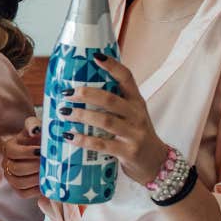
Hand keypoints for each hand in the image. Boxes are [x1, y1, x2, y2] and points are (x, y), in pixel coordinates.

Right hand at [2, 116, 42, 198]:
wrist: (44, 152)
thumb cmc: (40, 139)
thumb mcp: (36, 128)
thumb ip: (34, 125)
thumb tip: (35, 130)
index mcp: (9, 147)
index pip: (12, 151)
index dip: (27, 152)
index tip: (42, 151)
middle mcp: (6, 163)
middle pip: (16, 168)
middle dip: (34, 167)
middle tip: (50, 164)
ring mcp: (11, 177)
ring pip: (19, 182)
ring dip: (36, 179)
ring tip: (50, 174)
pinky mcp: (18, 189)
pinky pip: (23, 193)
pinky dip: (35, 190)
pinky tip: (46, 183)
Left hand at [59, 54, 169, 183]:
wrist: (156, 163)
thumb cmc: (136, 135)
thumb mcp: (132, 115)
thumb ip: (114, 103)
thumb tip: (80, 91)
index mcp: (137, 102)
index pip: (127, 78)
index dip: (113, 66)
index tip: (95, 57)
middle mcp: (137, 115)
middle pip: (111, 99)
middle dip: (87, 94)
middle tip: (67, 93)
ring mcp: (134, 134)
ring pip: (105, 121)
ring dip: (82, 115)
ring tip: (64, 113)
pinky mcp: (128, 152)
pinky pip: (102, 144)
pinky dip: (84, 140)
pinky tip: (69, 136)